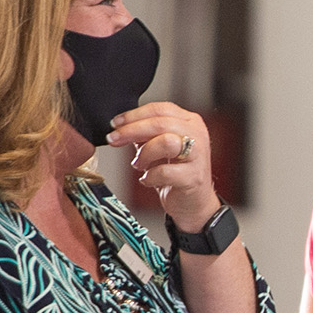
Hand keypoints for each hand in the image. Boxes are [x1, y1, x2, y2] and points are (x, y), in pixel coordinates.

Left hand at [108, 102, 219, 232]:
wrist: (193, 203)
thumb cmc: (175, 173)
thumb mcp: (159, 147)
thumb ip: (146, 134)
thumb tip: (120, 127)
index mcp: (189, 122)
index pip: (161, 109)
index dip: (135, 115)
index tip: (115, 124)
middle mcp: (197, 135)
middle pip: (161, 123)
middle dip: (132, 130)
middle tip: (114, 139)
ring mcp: (198, 156)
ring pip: (166, 142)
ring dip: (145, 153)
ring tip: (138, 164)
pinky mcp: (194, 177)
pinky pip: (165, 172)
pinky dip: (149, 176)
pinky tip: (147, 179)